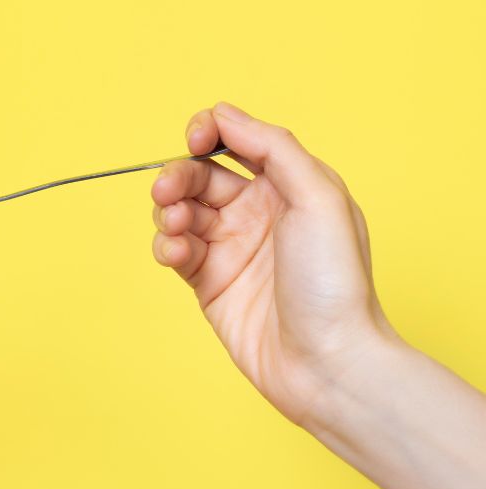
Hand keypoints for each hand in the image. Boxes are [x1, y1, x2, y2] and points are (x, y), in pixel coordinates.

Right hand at [150, 102, 396, 428]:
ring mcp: (231, 247)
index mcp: (289, 184)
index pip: (236, 141)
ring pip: (180, 211)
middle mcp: (258, 212)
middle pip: (199, 175)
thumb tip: (224, 114)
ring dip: (168, 212)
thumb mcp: (318, 197)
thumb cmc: (333, 283)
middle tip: (166, 192)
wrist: (325, 362)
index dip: (208, 133)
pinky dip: (166, 246)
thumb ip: (273, 147)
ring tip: (176, 229)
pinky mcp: (208, 282)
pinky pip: (175, 250)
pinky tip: (176, 255)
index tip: (193, 140)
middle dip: (176, 176)